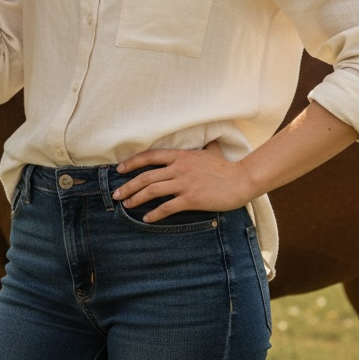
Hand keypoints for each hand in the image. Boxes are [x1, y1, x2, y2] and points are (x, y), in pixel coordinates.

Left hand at [111, 142, 254, 220]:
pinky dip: (155, 214)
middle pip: (146, 176)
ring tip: (127, 206)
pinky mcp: (191, 198)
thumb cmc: (226, 167)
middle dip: (128, 185)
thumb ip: (204, 147)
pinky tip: (147, 219)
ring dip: (136, 199)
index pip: (150, 156)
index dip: (132, 163)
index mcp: (180, 155)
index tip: (119, 170)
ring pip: (152, 191)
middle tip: (116, 194)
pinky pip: (167, 207)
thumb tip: (209, 141)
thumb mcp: (211, 152)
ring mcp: (184, 183)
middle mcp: (178, 168)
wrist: (242, 179)